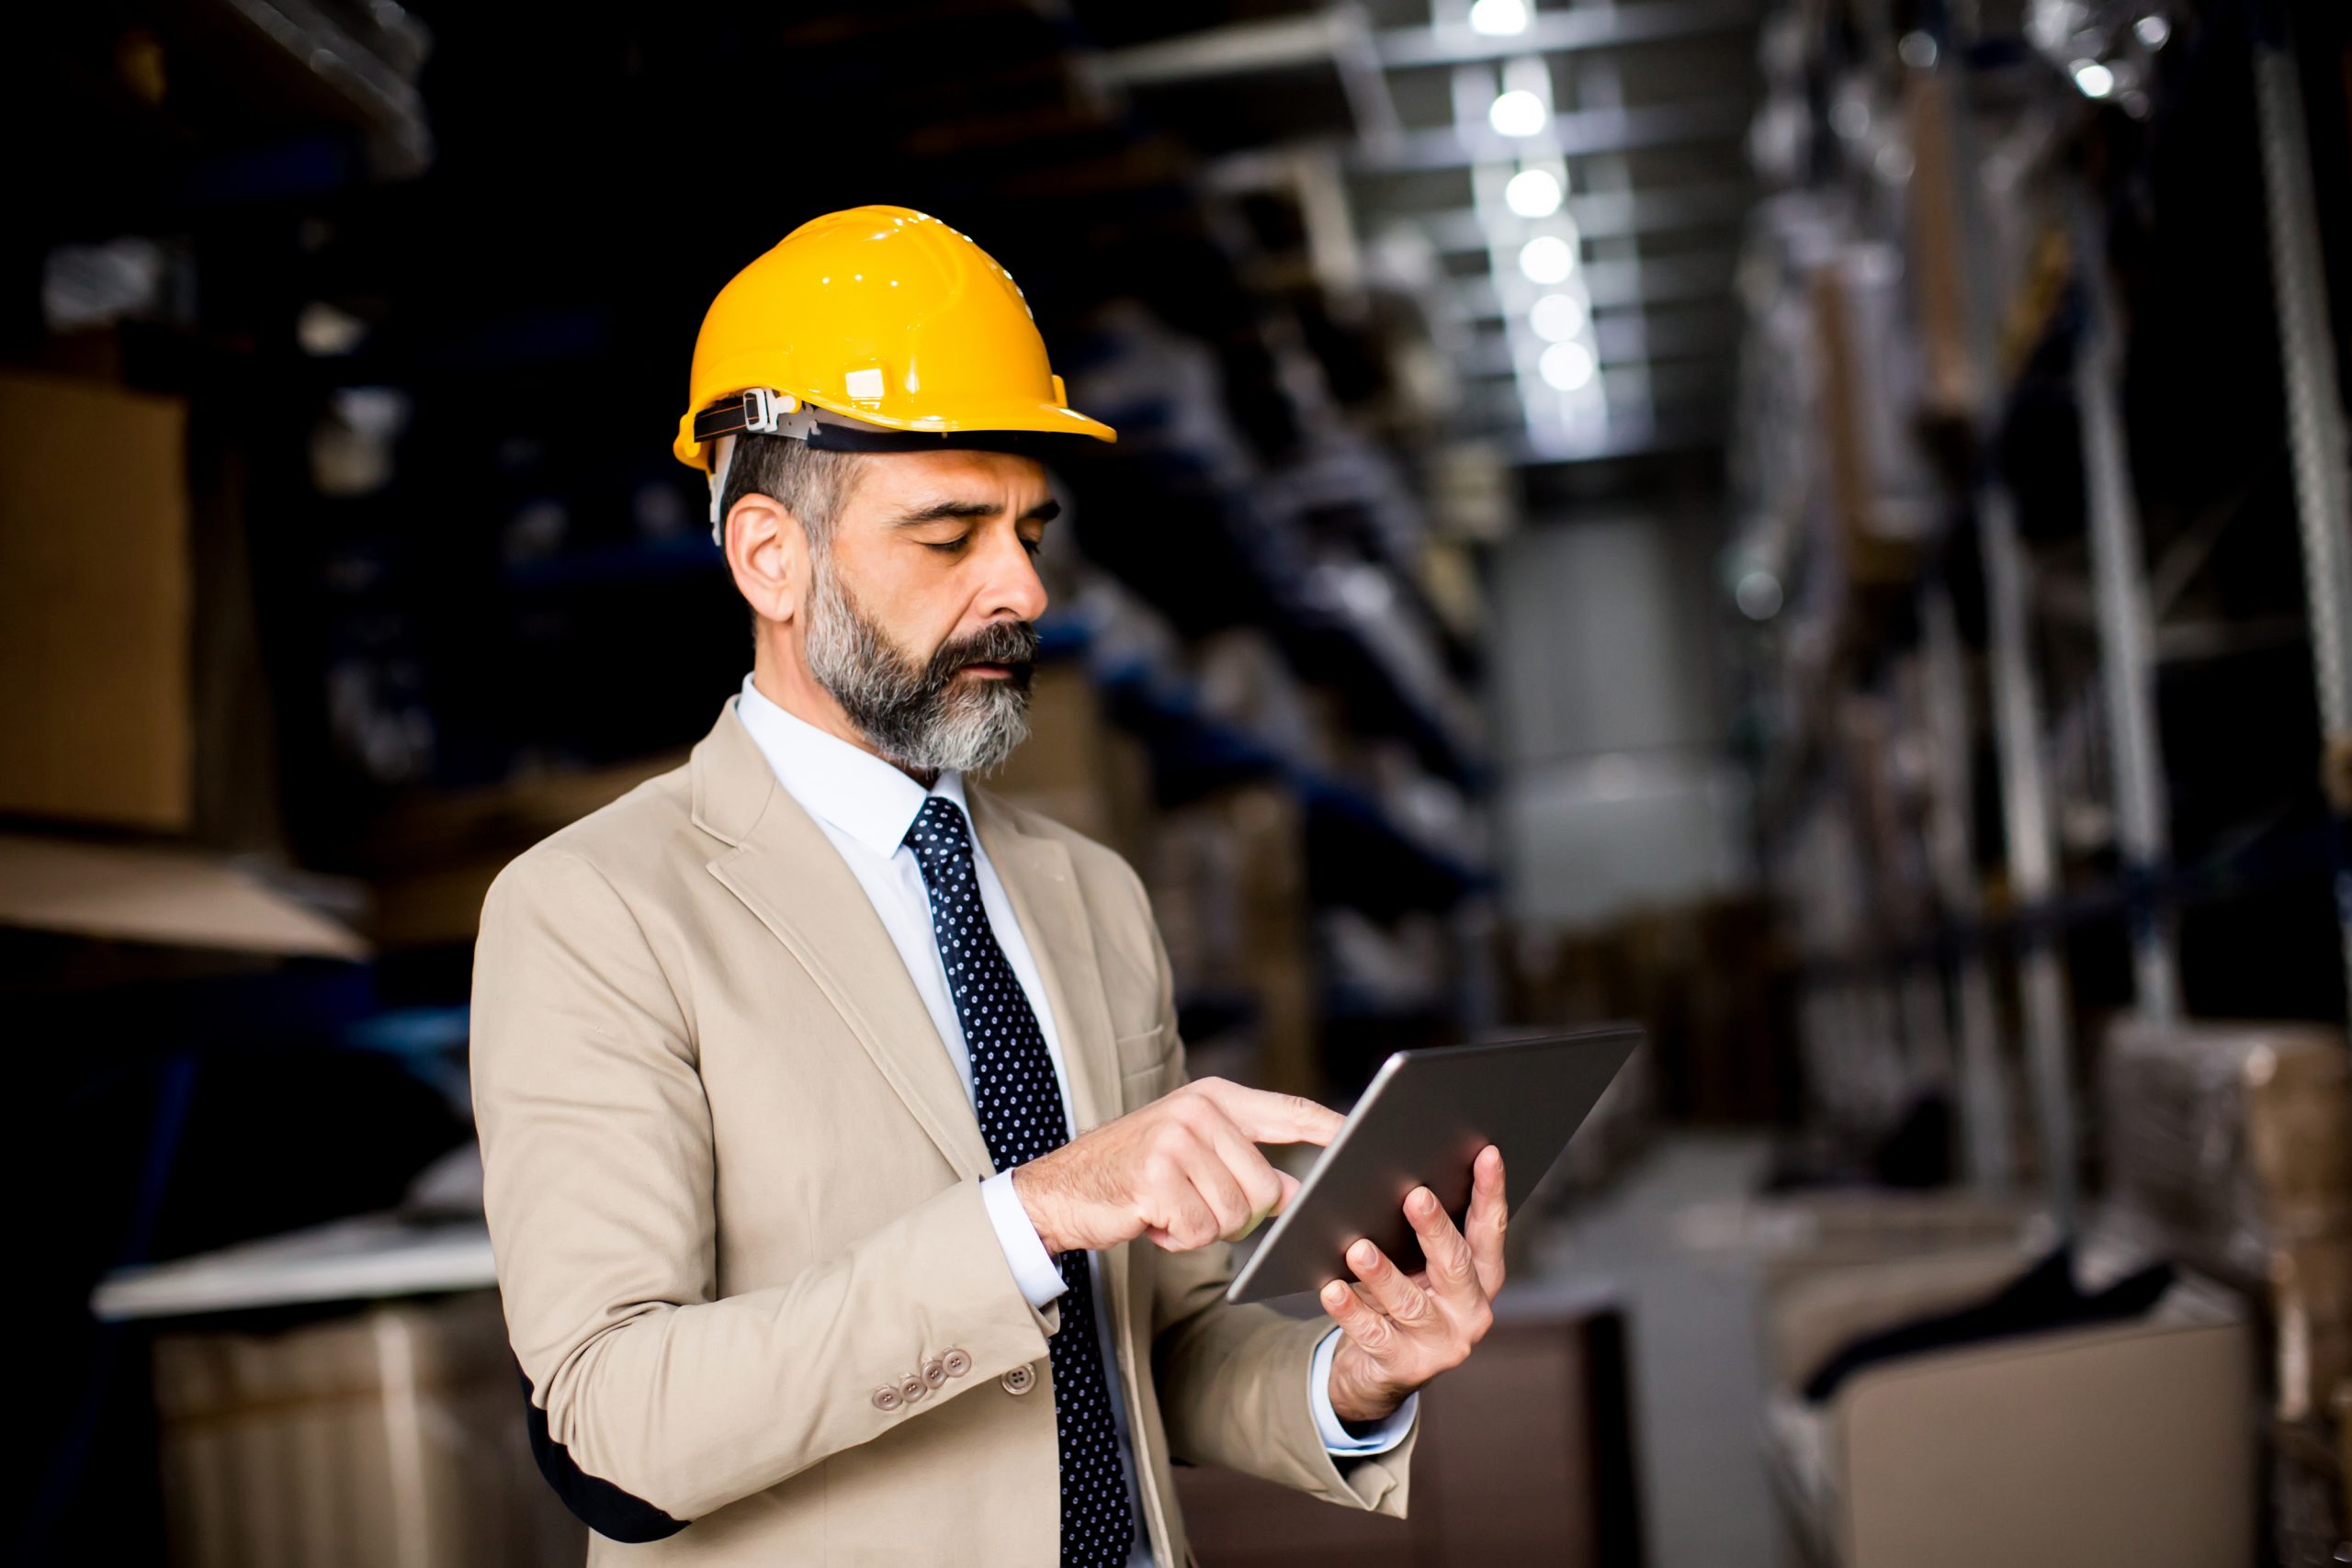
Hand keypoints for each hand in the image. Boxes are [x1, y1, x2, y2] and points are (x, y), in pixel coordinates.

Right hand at [1012, 1077, 1342, 1254]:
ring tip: (1169, 1207)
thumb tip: (1295, 1193)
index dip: (1330, 1127)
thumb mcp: (1193, 1155)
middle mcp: (1199, 1111)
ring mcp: (1176, 1141)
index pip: (1289, 1110)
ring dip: (1204, 1227)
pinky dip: (1179, 1239)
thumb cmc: (1134, 1174)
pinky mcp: (1157, 1177)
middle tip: (1193, 1204)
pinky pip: (1201, 1231)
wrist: (1061, 1188)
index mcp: (1215, 1098)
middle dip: (1236, 1213)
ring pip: (1235, 1214)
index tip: (1364, 1137)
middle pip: (1265, 1187)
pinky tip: (1152, 1219)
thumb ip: (1246, 1165)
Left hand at [1321, 1145, 1506, 1425]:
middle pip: (1454, 1264)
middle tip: (1415, 1196)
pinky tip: (1332, 1290)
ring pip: (1410, 1303)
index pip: (1489, 1229)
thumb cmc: (1401, 1301)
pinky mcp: (1406, 1366)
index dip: (1490, 1192)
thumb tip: (1398, 1174)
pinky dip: (1351, 1311)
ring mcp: (1442, 1344)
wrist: (1380, 1372)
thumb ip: (1422, 1234)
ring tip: (1359, 1248)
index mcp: (1482, 1277)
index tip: (1487, 1153)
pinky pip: (1374, 1334)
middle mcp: (1471, 1311)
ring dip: (1383, 1273)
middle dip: (1434, 1229)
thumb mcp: (1420, 1268)